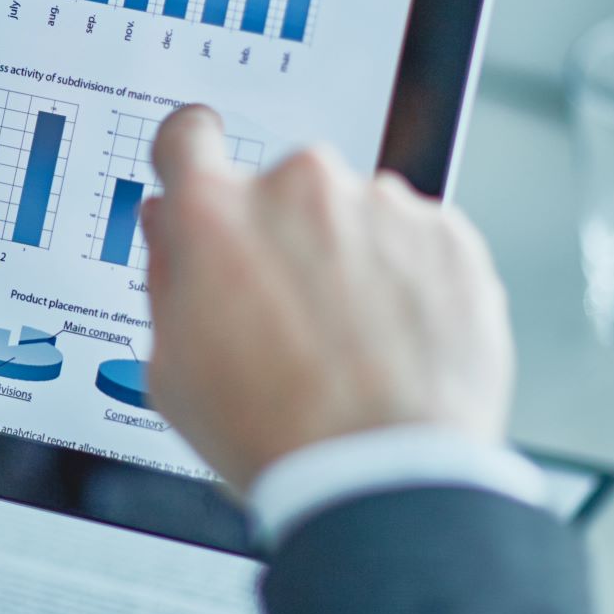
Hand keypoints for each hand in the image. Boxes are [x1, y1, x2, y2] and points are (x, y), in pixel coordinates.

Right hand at [141, 106, 515, 494]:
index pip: (187, 137)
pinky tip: (393, 339)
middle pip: (281, 186)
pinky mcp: (447, 233)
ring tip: (351, 340)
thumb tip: (171, 228)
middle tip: (290, 310)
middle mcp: (298, 190)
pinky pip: (416, 238)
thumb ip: (166, 274)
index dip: (191, 150)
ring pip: (354, 212)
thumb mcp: (172, 368)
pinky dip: (407, 276)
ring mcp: (379, 206)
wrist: (383, 477)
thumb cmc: (275, 434)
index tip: (202, 155)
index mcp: (216, 216)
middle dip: (284, 232)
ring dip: (350, 254)